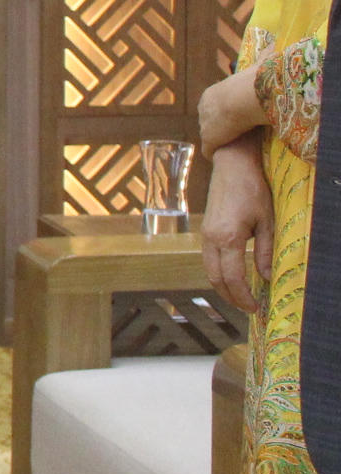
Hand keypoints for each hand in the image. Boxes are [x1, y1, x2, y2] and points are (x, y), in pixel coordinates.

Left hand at [199, 66, 269, 153]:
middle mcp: (202, 109)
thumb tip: (273, 43)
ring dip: (218, 142)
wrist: (244, 97)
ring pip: (208, 136)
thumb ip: (263, 59)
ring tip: (230, 149)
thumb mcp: (256, 69)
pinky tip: (219, 158)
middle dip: (219, 127)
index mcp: (211, 94)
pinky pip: (209, 150)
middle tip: (235, 135)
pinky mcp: (209, 140)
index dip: (226, 112)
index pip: (215, 105)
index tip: (236, 118)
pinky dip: (213, 154)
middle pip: (209, 120)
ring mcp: (204, 125)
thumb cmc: (252, 83)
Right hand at [201, 134, 275, 313]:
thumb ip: (265, 252)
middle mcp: (211, 238)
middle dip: (231, 297)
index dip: (243, 297)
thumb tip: (266, 277)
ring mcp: (205, 234)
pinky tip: (231, 276)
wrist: (232, 166)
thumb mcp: (267, 222)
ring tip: (240, 296)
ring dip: (223, 286)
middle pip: (215, 278)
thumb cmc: (253, 190)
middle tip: (248, 308)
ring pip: (209, 269)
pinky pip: (208, 258)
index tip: (256, 307)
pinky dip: (218, 272)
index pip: (233, 277)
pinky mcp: (205, 229)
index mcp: (228, 238)